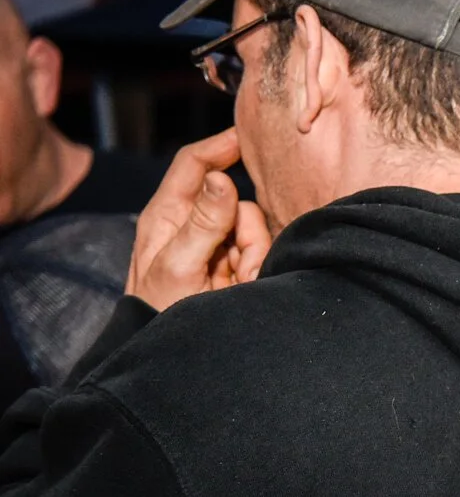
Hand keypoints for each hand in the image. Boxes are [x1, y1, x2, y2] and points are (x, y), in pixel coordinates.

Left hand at [127, 130, 269, 309]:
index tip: (249, 136)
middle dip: (246, 228)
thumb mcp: (178, 266)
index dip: (220, 146)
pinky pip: (262, 250)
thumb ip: (203, 222)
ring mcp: (215, 245)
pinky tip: (245, 286)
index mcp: (167, 214)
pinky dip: (260, 267)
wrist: (172, 359)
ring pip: (254, 226)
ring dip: (255, 253)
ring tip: (239, 283)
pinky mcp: (235, 265)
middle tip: (240, 262)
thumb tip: (223, 178)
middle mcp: (193, 223)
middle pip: (235, 199)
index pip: (194, 164)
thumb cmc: (160, 313)